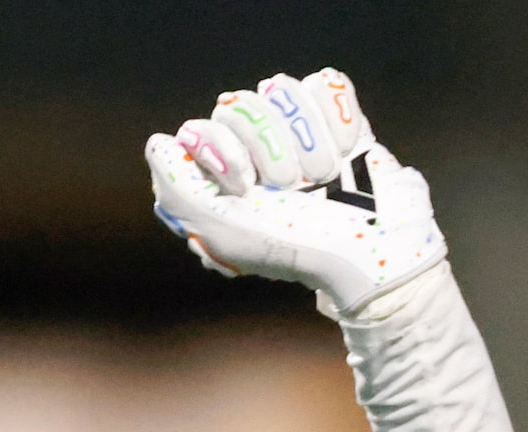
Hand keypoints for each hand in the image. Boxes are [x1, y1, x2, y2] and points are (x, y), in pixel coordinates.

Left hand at [145, 68, 446, 313]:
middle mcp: (251, 148)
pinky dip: (339, 120)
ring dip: (308, 141)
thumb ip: (176, 188)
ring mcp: (293, 129)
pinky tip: (345, 151)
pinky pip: (326, 84)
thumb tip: (159, 144)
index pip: (200, 129)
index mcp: (218, 174)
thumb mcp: (219, 231)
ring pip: (282, 90)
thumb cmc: (290, 248)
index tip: (244, 187)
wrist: (368, 250)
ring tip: (321, 177)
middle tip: (289, 188)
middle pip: (239, 105)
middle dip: (270, 151)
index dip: (222, 152)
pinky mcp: (335, 115)